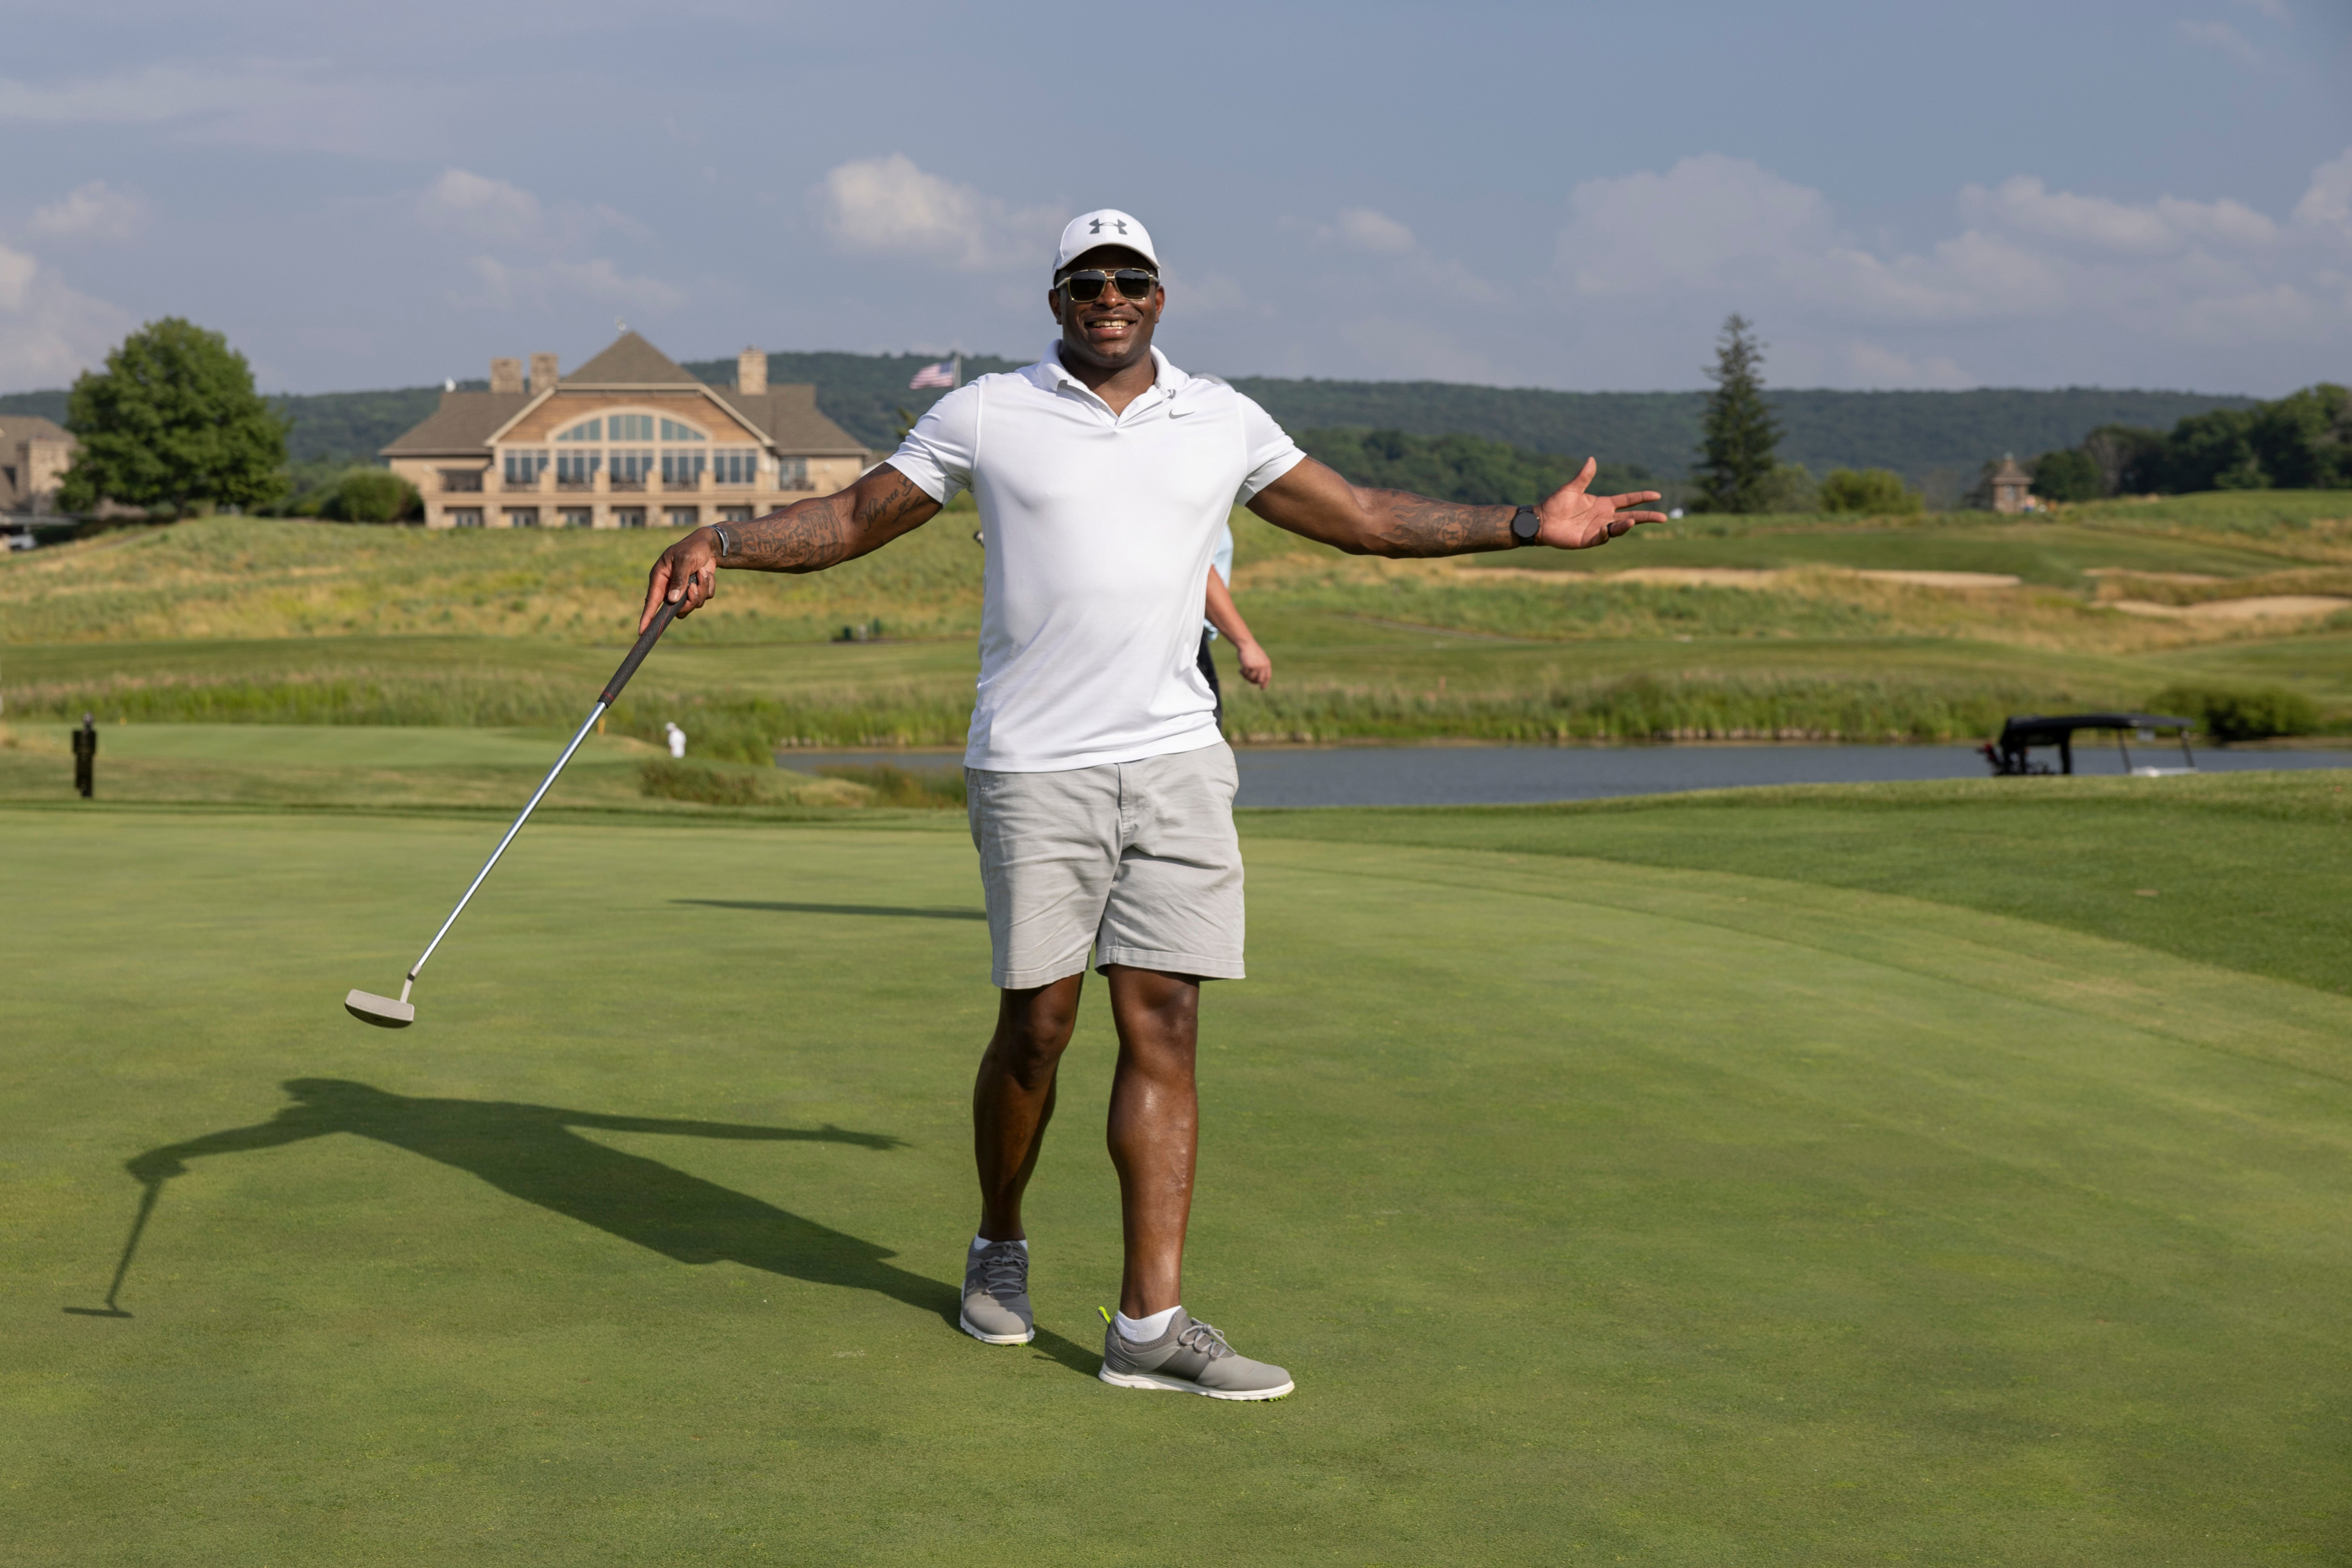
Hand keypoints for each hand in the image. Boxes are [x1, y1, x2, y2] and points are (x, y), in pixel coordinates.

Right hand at [641, 527, 719, 630]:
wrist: (709, 545)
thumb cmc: (692, 548)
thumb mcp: (684, 560)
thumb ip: (678, 580)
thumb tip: (672, 600)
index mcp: (660, 578)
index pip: (651, 602)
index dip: (647, 617)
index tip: (641, 631)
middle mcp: (670, 587)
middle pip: (677, 609)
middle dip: (689, 601)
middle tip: (694, 587)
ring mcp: (683, 590)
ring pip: (693, 605)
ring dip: (702, 589)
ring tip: (702, 573)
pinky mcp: (696, 590)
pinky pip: (705, 598)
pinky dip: (709, 586)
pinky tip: (706, 573)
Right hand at [1236, 639, 1271, 688]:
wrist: (1246, 643)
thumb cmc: (1252, 650)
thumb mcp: (1260, 657)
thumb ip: (1261, 667)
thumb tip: (1259, 680)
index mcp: (1267, 663)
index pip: (1267, 676)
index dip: (1265, 683)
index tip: (1261, 688)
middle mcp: (1262, 665)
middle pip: (1259, 680)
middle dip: (1253, 681)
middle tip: (1248, 680)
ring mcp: (1256, 666)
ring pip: (1251, 678)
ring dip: (1246, 676)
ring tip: (1243, 672)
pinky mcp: (1248, 666)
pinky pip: (1245, 674)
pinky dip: (1242, 673)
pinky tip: (1240, 670)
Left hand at [1535, 458, 1667, 548]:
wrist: (1541, 520)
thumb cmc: (1556, 503)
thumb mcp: (1572, 488)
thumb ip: (1584, 476)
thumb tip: (1591, 459)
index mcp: (1603, 504)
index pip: (1628, 500)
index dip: (1642, 498)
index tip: (1657, 495)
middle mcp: (1604, 517)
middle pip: (1631, 517)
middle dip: (1646, 517)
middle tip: (1663, 518)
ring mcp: (1598, 529)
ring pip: (1618, 528)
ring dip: (1626, 525)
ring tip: (1631, 521)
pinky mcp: (1588, 540)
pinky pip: (1601, 538)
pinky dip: (1605, 534)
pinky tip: (1606, 529)